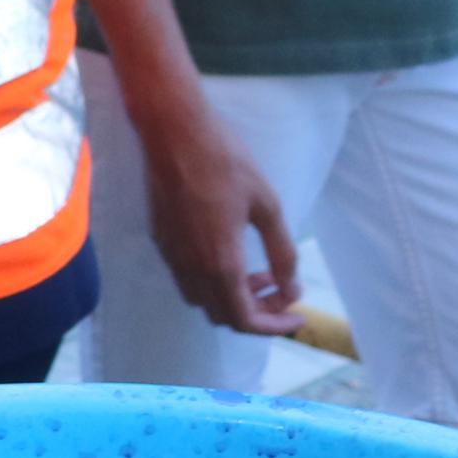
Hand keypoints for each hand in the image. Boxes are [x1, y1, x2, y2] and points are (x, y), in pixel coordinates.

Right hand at [136, 101, 305, 337]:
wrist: (173, 131)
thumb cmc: (226, 162)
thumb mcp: (268, 205)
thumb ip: (282, 253)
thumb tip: (290, 288)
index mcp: (219, 262)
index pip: (245, 320)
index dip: (274, 325)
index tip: (296, 315)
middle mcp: (191, 267)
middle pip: (222, 316)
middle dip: (256, 313)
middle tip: (280, 291)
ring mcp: (171, 254)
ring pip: (201, 300)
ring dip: (231, 298)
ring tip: (257, 273)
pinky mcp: (160, 239)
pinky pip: (186, 278)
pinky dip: (211, 282)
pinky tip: (226, 254)